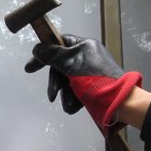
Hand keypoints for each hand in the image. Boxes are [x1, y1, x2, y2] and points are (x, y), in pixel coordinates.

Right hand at [25, 35, 141, 135]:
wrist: (119, 102)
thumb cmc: (96, 79)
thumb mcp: (71, 65)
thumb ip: (52, 55)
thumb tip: (37, 48)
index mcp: (84, 46)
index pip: (59, 43)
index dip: (44, 54)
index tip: (30, 68)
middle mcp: (87, 58)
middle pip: (60, 66)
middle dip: (56, 83)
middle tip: (52, 95)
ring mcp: (89, 73)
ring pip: (67, 81)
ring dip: (65, 94)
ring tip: (68, 104)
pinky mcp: (91, 88)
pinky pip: (76, 91)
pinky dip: (73, 100)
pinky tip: (75, 107)